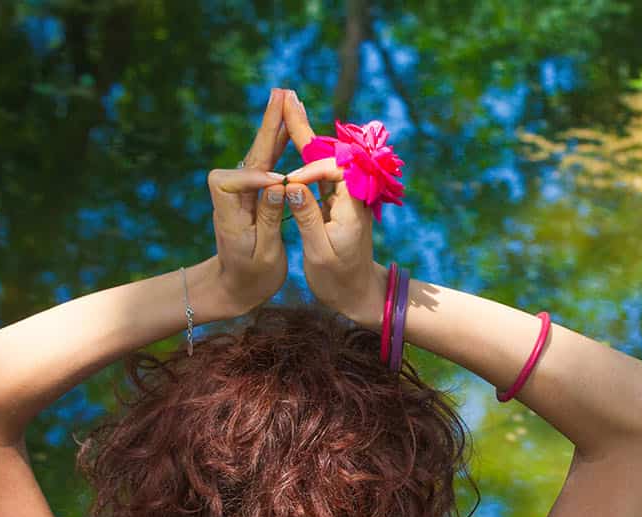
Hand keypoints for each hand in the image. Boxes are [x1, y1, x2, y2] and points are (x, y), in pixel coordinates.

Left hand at [205, 88, 292, 312]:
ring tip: (286, 100)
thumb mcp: (265, 254)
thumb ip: (270, 218)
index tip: (279, 185)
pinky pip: (266, 165)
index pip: (234, 182)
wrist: (235, 287)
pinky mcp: (252, 194)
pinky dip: (278, 145)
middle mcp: (232, 197)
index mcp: (228, 213)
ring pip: (259, 155)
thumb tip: (279, 185)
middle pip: (249, 156)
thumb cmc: (251, 278)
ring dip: (274, 128)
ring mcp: (242, 193)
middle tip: (281, 95)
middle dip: (266, 128)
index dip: (256, 179)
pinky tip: (289, 130)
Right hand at [280, 92, 380, 319]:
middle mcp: (352, 196)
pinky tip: (290, 134)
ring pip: (323, 158)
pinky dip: (304, 151)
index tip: (289, 184)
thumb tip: (291, 186)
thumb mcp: (320, 253)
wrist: (357, 293)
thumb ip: (307, 218)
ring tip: (285, 105)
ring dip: (303, 133)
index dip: (312, 170)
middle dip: (305, 129)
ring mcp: (345, 196)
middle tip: (285, 98)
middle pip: (330, 153)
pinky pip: (320, 170)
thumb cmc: (338, 280)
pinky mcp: (336, 200)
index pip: (336, 171)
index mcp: (353, 208)